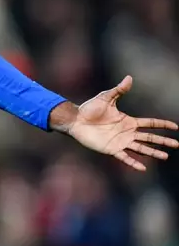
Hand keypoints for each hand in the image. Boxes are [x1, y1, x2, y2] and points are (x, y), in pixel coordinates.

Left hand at [64, 76, 178, 170]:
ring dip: (153, 152)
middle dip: (163, 141)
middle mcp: (127, 133)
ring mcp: (120, 142)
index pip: (150, 123)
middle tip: (176, 145)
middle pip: (149, 137)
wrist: (76, 120)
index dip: (162, 124)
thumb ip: (118, 90)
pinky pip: (124, 157)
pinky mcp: (111, 149)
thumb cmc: (90, 108)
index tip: (176, 127)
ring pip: (141, 148)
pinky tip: (143, 168)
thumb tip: (129, 77)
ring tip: (165, 156)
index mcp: (128, 121)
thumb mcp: (106, 97)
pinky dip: (133, 162)